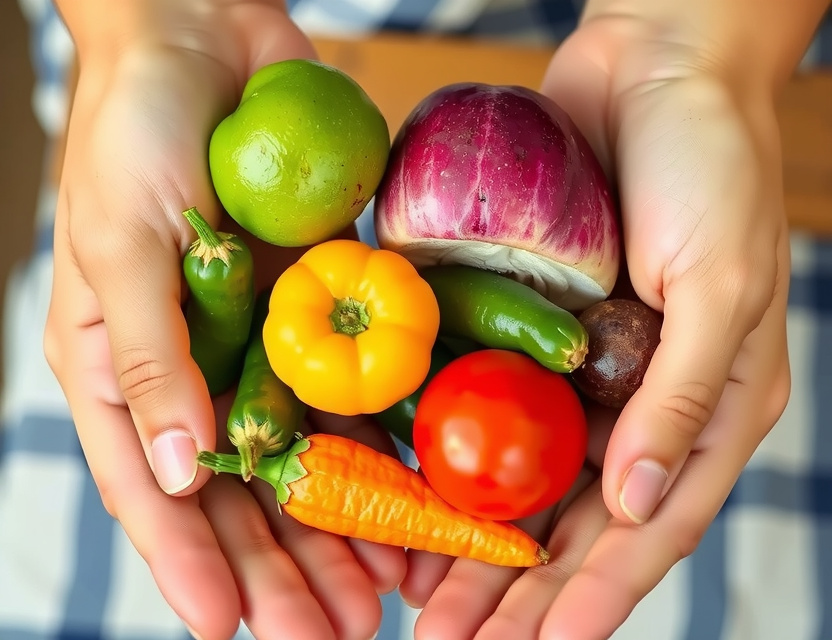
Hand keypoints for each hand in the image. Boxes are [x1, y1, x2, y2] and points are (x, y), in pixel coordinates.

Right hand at [43, 5, 402, 638]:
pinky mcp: (322, 312)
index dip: (189, 562)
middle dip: (284, 569)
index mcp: (126, 368)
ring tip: (380, 599)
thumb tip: (181, 471)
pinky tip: (414, 505)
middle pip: (242, 496)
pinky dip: (383, 453)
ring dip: (342, 532)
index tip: (227, 629)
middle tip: (332, 634)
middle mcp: (198, 371)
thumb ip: (146, 358)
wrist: (208, 45)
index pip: (153, 488)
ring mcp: (264, 347)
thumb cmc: (136, 131)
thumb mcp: (119, 244)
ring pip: (306, 463)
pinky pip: (357, 396)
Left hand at [399, 13, 790, 638]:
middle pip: (575, 521)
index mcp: (707, 407)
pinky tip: (411, 500)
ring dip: (475, 543)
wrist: (655, 70)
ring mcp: (581, 371)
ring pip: (522, 482)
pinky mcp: (530, 330)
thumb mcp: (723, 284)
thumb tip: (640, 504)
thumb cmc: (710, 166)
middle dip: (518, 590)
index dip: (596, 594)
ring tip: (423, 600)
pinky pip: (487, 409)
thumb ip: (684, 398)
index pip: (650, 526)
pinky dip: (453, 460)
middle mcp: (640, 402)